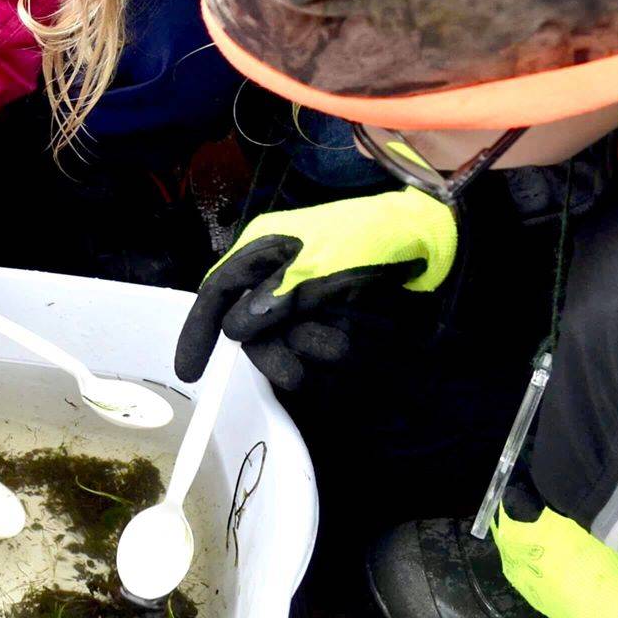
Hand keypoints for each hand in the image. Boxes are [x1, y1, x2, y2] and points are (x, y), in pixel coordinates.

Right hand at [174, 188, 457, 391]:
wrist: (426, 239)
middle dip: (271, 351)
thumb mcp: (322, 264)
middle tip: (294, 377)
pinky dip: (327, 347)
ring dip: (309, 347)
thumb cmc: (370, 239)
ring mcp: (301, 292)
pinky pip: (311, 341)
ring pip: (284, 337)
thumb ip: (279, 297)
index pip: (217, 290)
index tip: (191, 373)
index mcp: (263, 246)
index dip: (199, 330)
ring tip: (341, 344)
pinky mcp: (326, 311)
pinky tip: (350, 339)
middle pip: (250, 324)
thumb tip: (236, 329)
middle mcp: (274, 270)